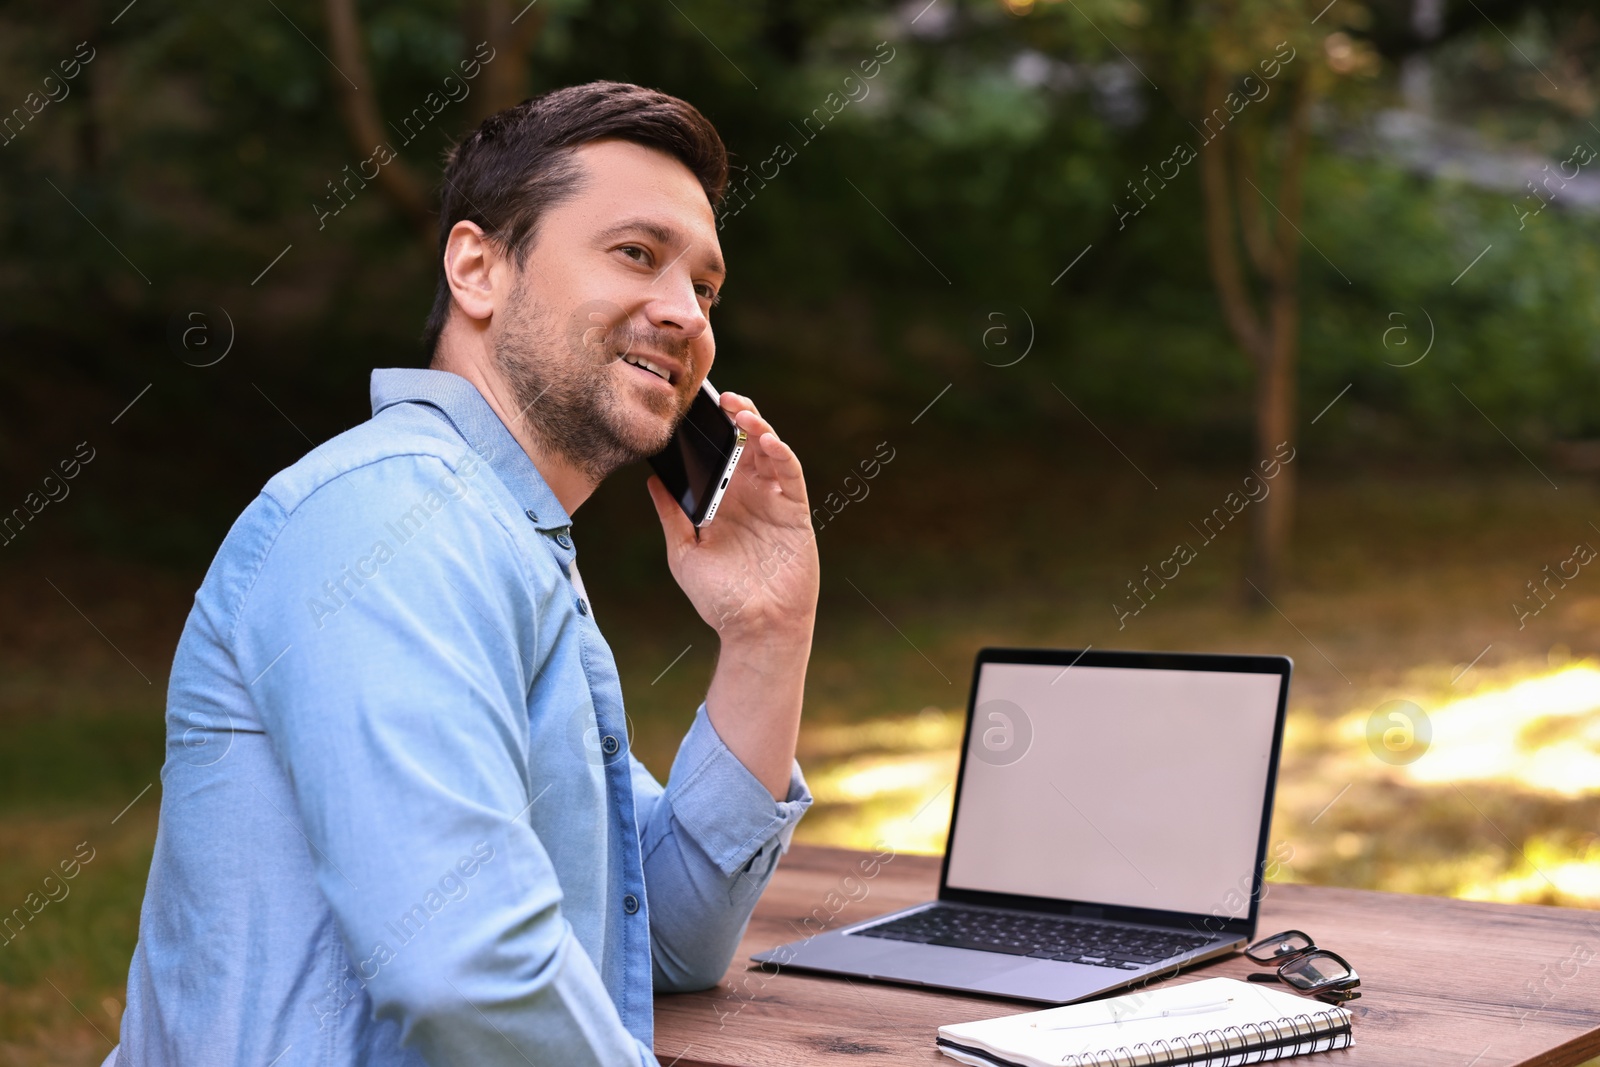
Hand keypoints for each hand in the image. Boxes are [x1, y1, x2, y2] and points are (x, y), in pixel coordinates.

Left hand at [646, 391, 818, 643]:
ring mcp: (774, 502)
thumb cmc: (720, 599)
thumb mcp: (684, 553)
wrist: (754, 630)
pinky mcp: (795, 512)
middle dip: (736, 416)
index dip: (710, 430)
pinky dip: (780, 453)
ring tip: (740, 411)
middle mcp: (750, 496)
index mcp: (723, 501)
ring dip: (758, 427)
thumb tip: (653, 480)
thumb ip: (671, 516)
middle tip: (720, 397)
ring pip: (769, 451)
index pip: (719, 454)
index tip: (693, 408)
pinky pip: (790, 475)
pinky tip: (766, 440)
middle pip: (746, 443)